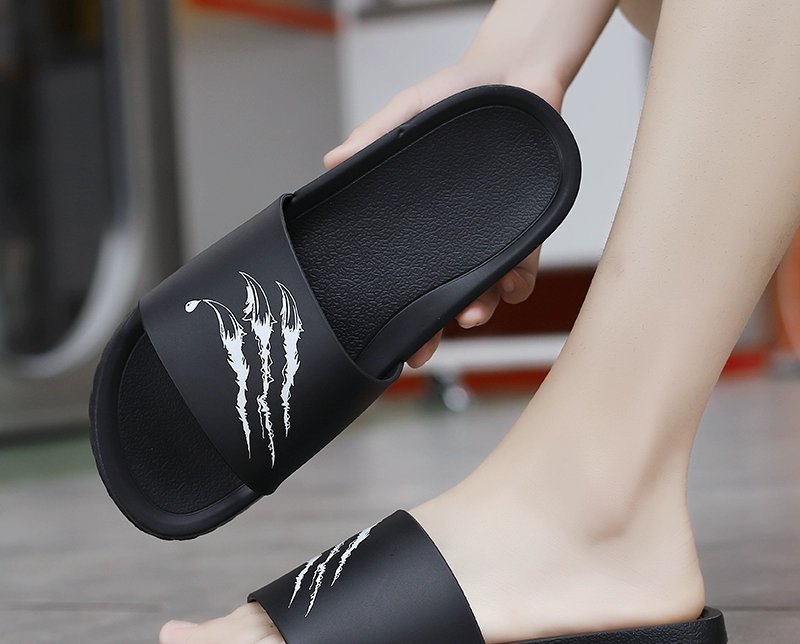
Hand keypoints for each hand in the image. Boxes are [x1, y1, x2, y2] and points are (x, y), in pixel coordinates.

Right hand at [324, 63, 562, 366]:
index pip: (408, 276)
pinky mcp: (529, 226)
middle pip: (445, 299)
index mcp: (426, 224)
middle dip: (436, 330)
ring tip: (472, 313)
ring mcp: (493, 237)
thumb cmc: (458, 97)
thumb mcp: (409, 116)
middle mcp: (458, 240)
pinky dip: (519, 283)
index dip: (400, 314)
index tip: (390, 343)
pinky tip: (511, 282)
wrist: (514, 72)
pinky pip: (526, 269)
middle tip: (424, 348)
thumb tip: (332, 162)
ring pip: (486, 293)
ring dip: (479, 310)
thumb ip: (375, 140)